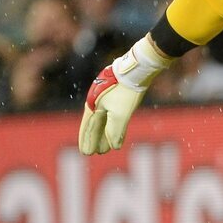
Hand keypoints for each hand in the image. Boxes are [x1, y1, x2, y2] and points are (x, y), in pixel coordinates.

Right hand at [78, 36, 172, 155]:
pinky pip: (112, 116)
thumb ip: (115, 130)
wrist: (137, 70)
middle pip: (95, 125)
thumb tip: (114, 146)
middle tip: (94, 153)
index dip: (87, 140)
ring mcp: (107, 99)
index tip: (86, 153)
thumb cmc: (126, 91)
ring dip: (104, 135)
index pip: (88, 127)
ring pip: (104, 121)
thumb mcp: (121, 113)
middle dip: (95, 139)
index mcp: (93, 106)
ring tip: (105, 148)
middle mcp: (97, 103)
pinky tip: (116, 133)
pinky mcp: (118, 97)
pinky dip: (113, 126)